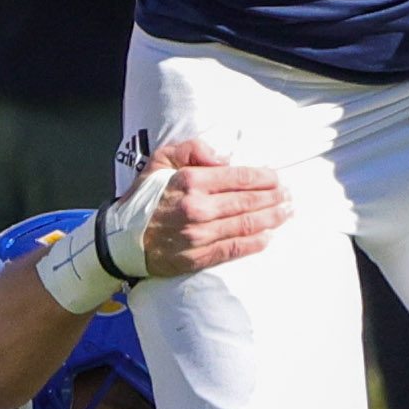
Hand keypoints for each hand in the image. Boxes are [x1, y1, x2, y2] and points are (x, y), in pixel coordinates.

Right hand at [136, 138, 290, 275]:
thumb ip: (193, 150)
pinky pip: (234, 249)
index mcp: (190, 181)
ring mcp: (198, 235)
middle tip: (288, 195)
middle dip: (274, 198)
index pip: (238, 178)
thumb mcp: (160, 160)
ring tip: (286, 212)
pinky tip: (268, 237)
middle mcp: (197, 208)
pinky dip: (254, 243)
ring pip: (245, 225)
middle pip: (248, 202)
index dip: (263, 178)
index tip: (277, 178)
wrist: (120, 239)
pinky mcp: (197, 258)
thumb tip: (224, 158)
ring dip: (271, 218)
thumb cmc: (143, 197)